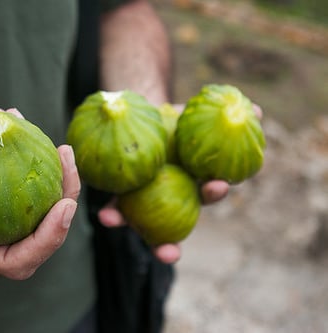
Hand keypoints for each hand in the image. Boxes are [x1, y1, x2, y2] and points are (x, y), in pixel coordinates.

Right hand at [0, 104, 79, 279]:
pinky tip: (24, 120)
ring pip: (44, 205)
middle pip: (42, 233)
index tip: (64, 206)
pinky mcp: (4, 185)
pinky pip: (29, 176)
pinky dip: (35, 152)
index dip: (48, 241)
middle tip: (67, 160)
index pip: (18, 261)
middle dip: (66, 202)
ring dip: (60, 177)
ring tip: (60, 146)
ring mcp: (0, 210)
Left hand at [98, 103, 262, 263]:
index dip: (213, 192)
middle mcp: (169, 199)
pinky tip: (103, 216)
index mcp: (193, 183)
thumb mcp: (200, 120)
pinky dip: (110, 214)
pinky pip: (112, 205)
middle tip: (169, 248)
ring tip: (112, 221)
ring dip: (124, 222)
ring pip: (133, 220)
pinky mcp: (118, 194)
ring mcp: (141, 201)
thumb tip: (259, 109)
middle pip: (172, 226)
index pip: (207, 192)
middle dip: (169, 244)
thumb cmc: (180, 123)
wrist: (147, 120)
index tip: (217, 184)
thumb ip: (224, 119)